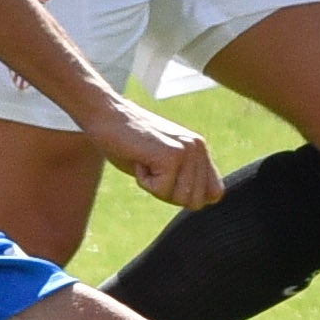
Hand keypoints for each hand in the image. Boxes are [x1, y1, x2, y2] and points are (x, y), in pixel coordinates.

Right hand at [81, 94, 221, 210]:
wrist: (105, 116)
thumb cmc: (128, 143)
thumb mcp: (163, 163)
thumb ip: (185, 179)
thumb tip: (200, 203)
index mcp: (200, 150)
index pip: (214, 193)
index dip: (188, 197)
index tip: (165, 178)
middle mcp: (198, 148)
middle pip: (194, 202)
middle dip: (168, 193)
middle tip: (151, 168)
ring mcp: (186, 150)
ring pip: (178, 198)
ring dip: (155, 187)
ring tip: (145, 161)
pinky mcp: (171, 155)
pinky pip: (160, 190)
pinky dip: (143, 182)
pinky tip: (138, 159)